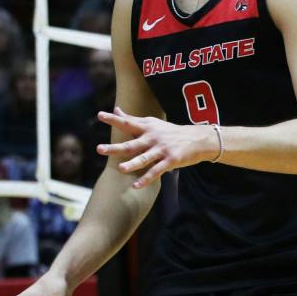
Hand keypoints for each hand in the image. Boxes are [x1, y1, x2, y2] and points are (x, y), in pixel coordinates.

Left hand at [97, 108, 214, 187]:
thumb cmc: (169, 131)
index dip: (113, 119)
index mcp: (146, 127)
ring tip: (121, 169)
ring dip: (132, 164)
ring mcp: (161, 150)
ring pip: (144, 158)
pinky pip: (156, 171)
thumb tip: (116, 109)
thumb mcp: (152, 122)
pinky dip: (146, 179)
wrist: (197, 139)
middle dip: (115, 147)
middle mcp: (152, 138)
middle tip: (99, 149)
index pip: (127, 122)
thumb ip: (132, 119)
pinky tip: (135, 186)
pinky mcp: (170, 161)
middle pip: (131, 144)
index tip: (99, 115)